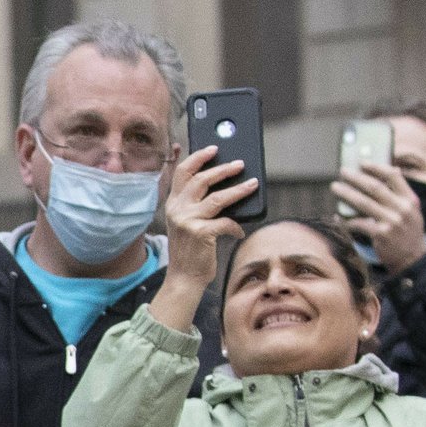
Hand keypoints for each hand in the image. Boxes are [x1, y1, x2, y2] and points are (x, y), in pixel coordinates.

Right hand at [148, 147, 247, 331]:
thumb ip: (198, 205)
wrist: (184, 278)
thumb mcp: (187, 223)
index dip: (198, 157)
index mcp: (173, 204)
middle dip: (222, 169)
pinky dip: (236, 226)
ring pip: (217, 198)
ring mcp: (187, 221)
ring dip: (238, 189)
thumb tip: (225, 187)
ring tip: (252, 183)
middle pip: (200, 179)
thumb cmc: (190, 250)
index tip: (214, 148)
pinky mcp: (200, 234)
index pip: (182, 172)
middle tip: (239, 164)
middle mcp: (177, 210)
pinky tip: (240, 230)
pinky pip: (225, 222)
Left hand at [331, 159, 425, 274]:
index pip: (394, 176)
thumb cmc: (408, 233)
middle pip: (375, 187)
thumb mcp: (412, 212)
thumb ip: (400, 195)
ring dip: (346, 193)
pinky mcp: (381, 234)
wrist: (412, 258)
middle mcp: (402, 208)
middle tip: (343, 172)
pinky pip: (358, 223)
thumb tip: (389, 172)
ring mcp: (392, 221)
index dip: (377, 167)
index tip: (362, 162)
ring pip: (363, 202)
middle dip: (356, 178)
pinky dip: (346, 220)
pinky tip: (337, 216)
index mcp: (410, 199)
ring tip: (335, 187)